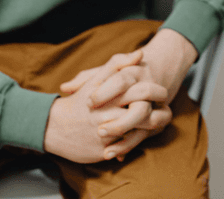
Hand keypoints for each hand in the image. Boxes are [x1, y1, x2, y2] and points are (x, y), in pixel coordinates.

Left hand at [56, 29, 197, 159]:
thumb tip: (65, 88)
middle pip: (140, 101)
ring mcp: (154, 104)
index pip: (121, 80)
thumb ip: (87, 79)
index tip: (89, 102)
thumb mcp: (106, 72)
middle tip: (99, 130)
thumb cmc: (124, 74)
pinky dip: (131, 144)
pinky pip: (148, 133)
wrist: (159, 68)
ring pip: (149, 120)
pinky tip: (113, 154)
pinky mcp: (157, 120)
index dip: (105, 91)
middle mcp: (147, 86)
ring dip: (128, 135)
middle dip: (121, 119)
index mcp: (133, 72)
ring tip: (105, 149)